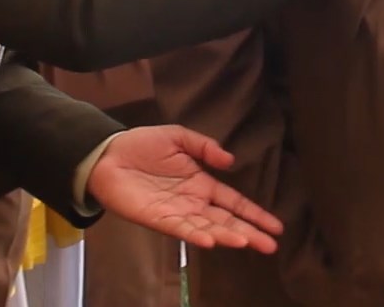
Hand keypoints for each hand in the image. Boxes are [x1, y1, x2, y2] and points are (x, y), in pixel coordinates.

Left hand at [86, 126, 281, 253]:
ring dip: (227, 236)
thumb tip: (230, 160)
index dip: (254, 213)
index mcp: (201, 184)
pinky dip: (195, 235)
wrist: (107, 155)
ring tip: (247, 242)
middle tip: (271, 246)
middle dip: (250, 233)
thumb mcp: (178, 137)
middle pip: (226, 221)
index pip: (234, 202)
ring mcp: (176, 213)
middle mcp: (193, 202)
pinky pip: (180, 229)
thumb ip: (204, 146)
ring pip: (207, 228)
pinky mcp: (157, 218)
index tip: (276, 226)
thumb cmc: (141, 146)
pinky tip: (211, 240)